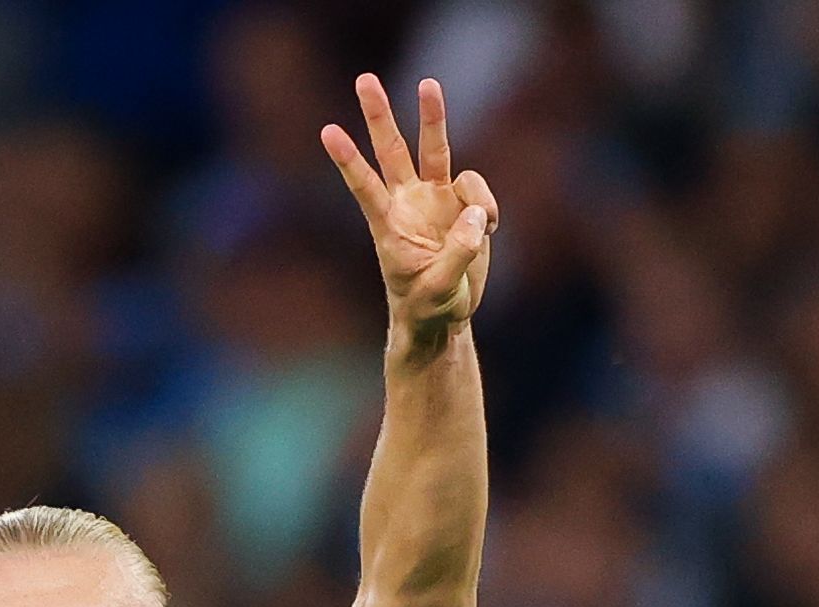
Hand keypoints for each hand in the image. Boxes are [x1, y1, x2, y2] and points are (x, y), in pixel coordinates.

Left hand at [323, 75, 497, 337]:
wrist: (443, 315)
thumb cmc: (429, 305)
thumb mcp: (440, 289)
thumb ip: (460, 252)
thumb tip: (479, 215)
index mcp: (389, 227)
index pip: (365, 187)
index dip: (348, 161)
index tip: (328, 132)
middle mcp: (408, 205)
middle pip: (391, 150)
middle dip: (379, 114)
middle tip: (364, 79)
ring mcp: (435, 201)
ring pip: (434, 150)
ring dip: (431, 115)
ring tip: (427, 83)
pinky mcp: (462, 206)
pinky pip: (477, 191)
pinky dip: (488, 205)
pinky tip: (490, 229)